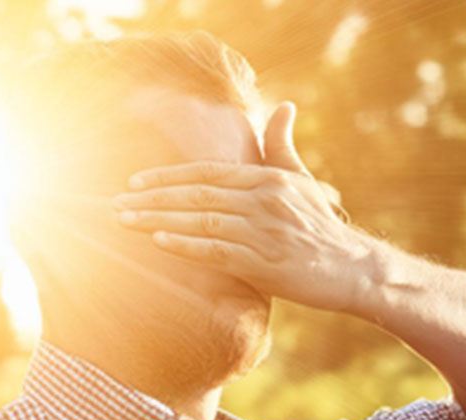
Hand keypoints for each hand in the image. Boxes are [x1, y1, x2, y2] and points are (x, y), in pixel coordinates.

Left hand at [113, 103, 375, 311]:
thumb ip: (282, 145)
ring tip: (125, 220)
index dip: (167, 176)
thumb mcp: (303, 180)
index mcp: (267, 178)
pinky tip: (159, 241)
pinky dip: (186, 246)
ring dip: (159, 220)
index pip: (207, 172)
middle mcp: (262, 201)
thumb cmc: (320, 224)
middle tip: (116, 202)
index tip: (134, 181)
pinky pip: (217, 252)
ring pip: (201, 221)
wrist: (350, 268)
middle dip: (152, 197)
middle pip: (196, 195)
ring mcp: (263, 233)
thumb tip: (283, 105)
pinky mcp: (264, 264)